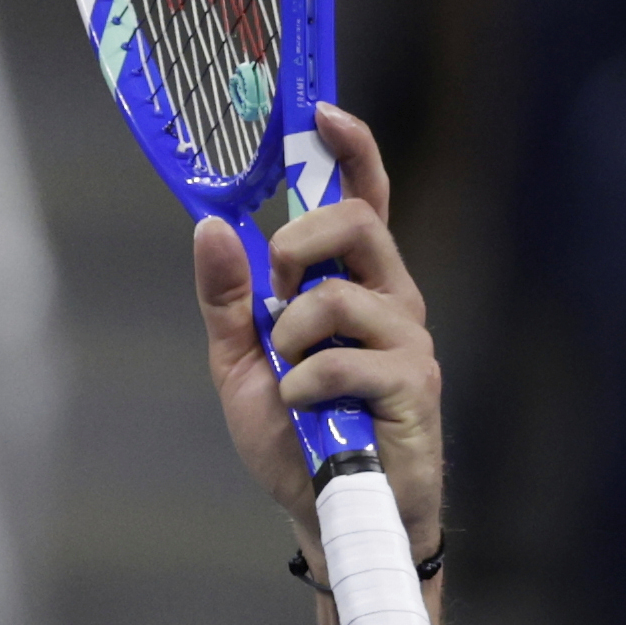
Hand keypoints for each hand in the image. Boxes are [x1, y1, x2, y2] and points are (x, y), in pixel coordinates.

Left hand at [191, 100, 443, 547]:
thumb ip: (228, 298)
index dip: (351, 149)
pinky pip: (342, 359)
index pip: (365, 199)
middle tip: (274, 297)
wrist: (329, 513)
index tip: (321, 111)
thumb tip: (211, 226)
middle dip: (300, 245)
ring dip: (292, 337)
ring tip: (293, 381)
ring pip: (338, 295)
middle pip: (358, 222)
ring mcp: (408, 340)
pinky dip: (304, 387)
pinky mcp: (414, 384)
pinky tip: (309, 414)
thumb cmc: (296, 436)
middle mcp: (391, 300)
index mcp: (354, 285)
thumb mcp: (241, 362)